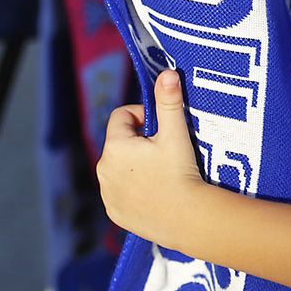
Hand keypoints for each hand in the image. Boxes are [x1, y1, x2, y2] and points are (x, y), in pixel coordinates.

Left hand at [96, 70, 206, 247]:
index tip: (162, 128)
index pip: (122, 116)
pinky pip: (120, 191)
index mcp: (115, 146)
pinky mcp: (114, 212)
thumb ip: (169, 101)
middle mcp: (103, 169)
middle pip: (120, 142)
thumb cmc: (181, 172)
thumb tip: (167, 72)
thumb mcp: (176, 134)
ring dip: (134, 164)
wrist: (187, 218)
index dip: (143, 116)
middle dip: (139, 142)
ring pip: (119, 167)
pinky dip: (133, 188)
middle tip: (165, 153)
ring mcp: (107, 193)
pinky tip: (154, 193)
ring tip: (161, 173)